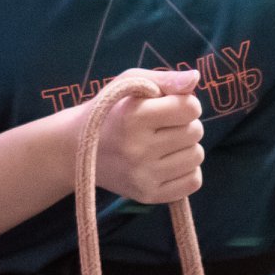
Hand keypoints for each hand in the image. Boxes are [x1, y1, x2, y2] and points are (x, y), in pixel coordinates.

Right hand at [84, 69, 204, 204]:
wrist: (77, 148)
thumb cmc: (111, 109)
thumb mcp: (131, 82)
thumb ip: (166, 78)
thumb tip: (195, 79)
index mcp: (133, 117)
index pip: (190, 108)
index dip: (186, 102)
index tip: (170, 104)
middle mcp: (137, 149)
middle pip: (195, 132)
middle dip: (186, 123)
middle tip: (164, 124)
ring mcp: (142, 176)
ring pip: (197, 156)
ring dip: (187, 147)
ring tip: (165, 142)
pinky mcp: (147, 196)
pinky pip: (192, 182)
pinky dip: (187, 170)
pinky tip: (168, 162)